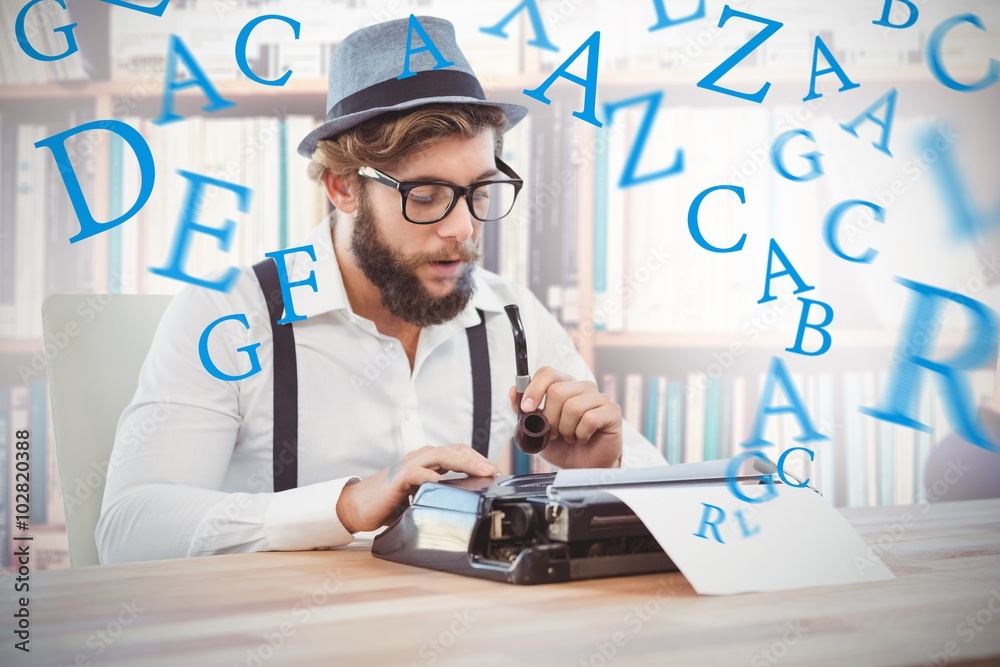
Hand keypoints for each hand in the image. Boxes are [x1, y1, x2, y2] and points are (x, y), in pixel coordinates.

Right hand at [336, 444, 498, 532]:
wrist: (356, 508)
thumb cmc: (387, 504)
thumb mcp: (420, 499)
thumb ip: (437, 496)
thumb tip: (463, 505)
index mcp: (426, 463)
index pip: (457, 453)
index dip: (477, 460)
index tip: (495, 473)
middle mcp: (419, 459)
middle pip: (454, 450)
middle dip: (477, 459)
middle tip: (494, 471)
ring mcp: (408, 466)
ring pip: (440, 455)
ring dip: (463, 461)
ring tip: (480, 471)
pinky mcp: (397, 478)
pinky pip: (416, 473)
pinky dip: (430, 476)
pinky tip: (442, 482)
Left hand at [508, 366, 622, 468]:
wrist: (582, 468)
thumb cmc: (563, 447)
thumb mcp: (536, 430)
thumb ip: (524, 411)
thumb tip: (513, 390)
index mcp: (564, 385)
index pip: (547, 373)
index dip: (534, 389)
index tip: (527, 408)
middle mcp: (582, 387)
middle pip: (557, 391)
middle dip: (550, 418)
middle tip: (555, 432)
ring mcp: (599, 397)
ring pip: (573, 406)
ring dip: (566, 429)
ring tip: (570, 437)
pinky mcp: (612, 411)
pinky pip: (590, 418)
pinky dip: (581, 434)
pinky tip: (583, 438)